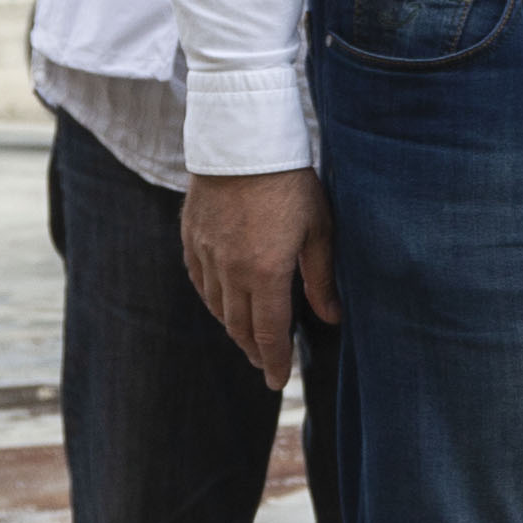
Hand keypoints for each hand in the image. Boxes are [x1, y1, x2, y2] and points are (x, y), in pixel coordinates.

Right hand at [183, 169, 335, 390]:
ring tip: (248, 338)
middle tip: (265, 364)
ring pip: (217, 307)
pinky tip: (222, 304)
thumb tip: (332, 318)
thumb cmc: (290, 183)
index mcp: (266, 273)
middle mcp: (231, 271)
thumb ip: (322, 279)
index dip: (274, 360)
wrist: (242, 142)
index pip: (269, 332)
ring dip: (233, 328)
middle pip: (239, 326)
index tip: (278, 380)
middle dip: (254, 350)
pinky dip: (212, 300)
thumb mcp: (319, 230)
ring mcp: (207, 255)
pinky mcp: (191, 238)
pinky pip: (199, 282)